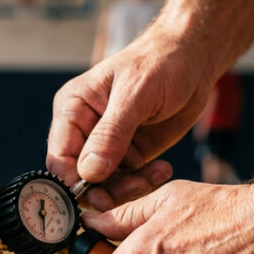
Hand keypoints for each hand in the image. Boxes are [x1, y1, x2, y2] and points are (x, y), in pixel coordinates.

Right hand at [46, 27, 215, 209]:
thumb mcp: (135, 96)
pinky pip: (127, 182)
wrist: (193, 60)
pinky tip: (162, 170)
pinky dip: (144, 183)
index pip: (59, 157)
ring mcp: (107, 145)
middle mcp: (84, 130)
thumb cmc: (160, 64)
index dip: (72, 181)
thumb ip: (110, 135)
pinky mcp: (130, 155)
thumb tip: (88, 173)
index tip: (97, 193)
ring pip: (104, 185)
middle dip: (105, 189)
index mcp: (73, 110)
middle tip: (135, 187)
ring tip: (156, 174)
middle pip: (80, 177)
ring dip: (128, 188)